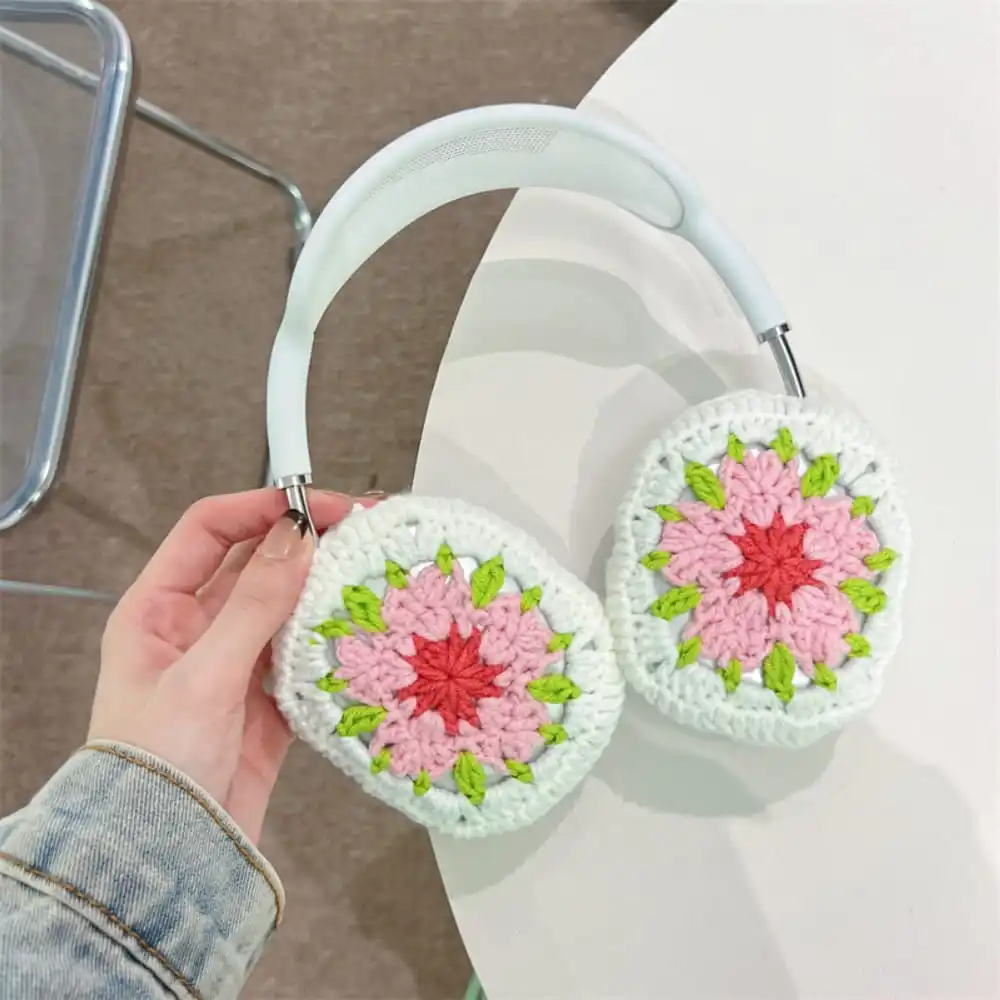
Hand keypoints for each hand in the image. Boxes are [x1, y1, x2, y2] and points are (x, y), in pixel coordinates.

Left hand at [90, 489, 363, 842]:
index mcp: (157, 610)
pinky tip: (362, 635)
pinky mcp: (266, 700)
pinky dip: (331, 643)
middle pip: (255, 563)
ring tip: (371, 576)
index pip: (209, 530)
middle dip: (306, 544)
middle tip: (362, 531)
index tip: (316, 504)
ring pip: (286, 607)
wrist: (166, 858)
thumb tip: (297, 537)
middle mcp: (195, 629)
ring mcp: (233, 663)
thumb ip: (254, 605)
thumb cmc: (155, 769)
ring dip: (324, 591)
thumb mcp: (203, 678)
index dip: (262, 506)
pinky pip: (304, 655)